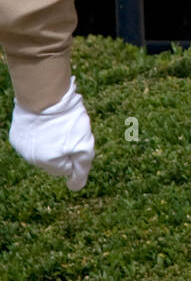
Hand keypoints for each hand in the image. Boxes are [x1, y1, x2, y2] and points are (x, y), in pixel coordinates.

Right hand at [8, 76, 94, 191]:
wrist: (44, 93)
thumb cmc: (67, 120)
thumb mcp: (84, 145)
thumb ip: (82, 169)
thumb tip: (75, 186)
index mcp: (48, 163)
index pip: (68, 168)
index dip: (76, 151)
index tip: (76, 137)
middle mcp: (31, 158)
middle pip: (55, 158)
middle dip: (63, 147)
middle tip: (68, 128)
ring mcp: (21, 146)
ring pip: (43, 147)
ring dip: (52, 138)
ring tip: (55, 121)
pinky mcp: (17, 133)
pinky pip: (33, 136)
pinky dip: (40, 129)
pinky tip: (43, 118)